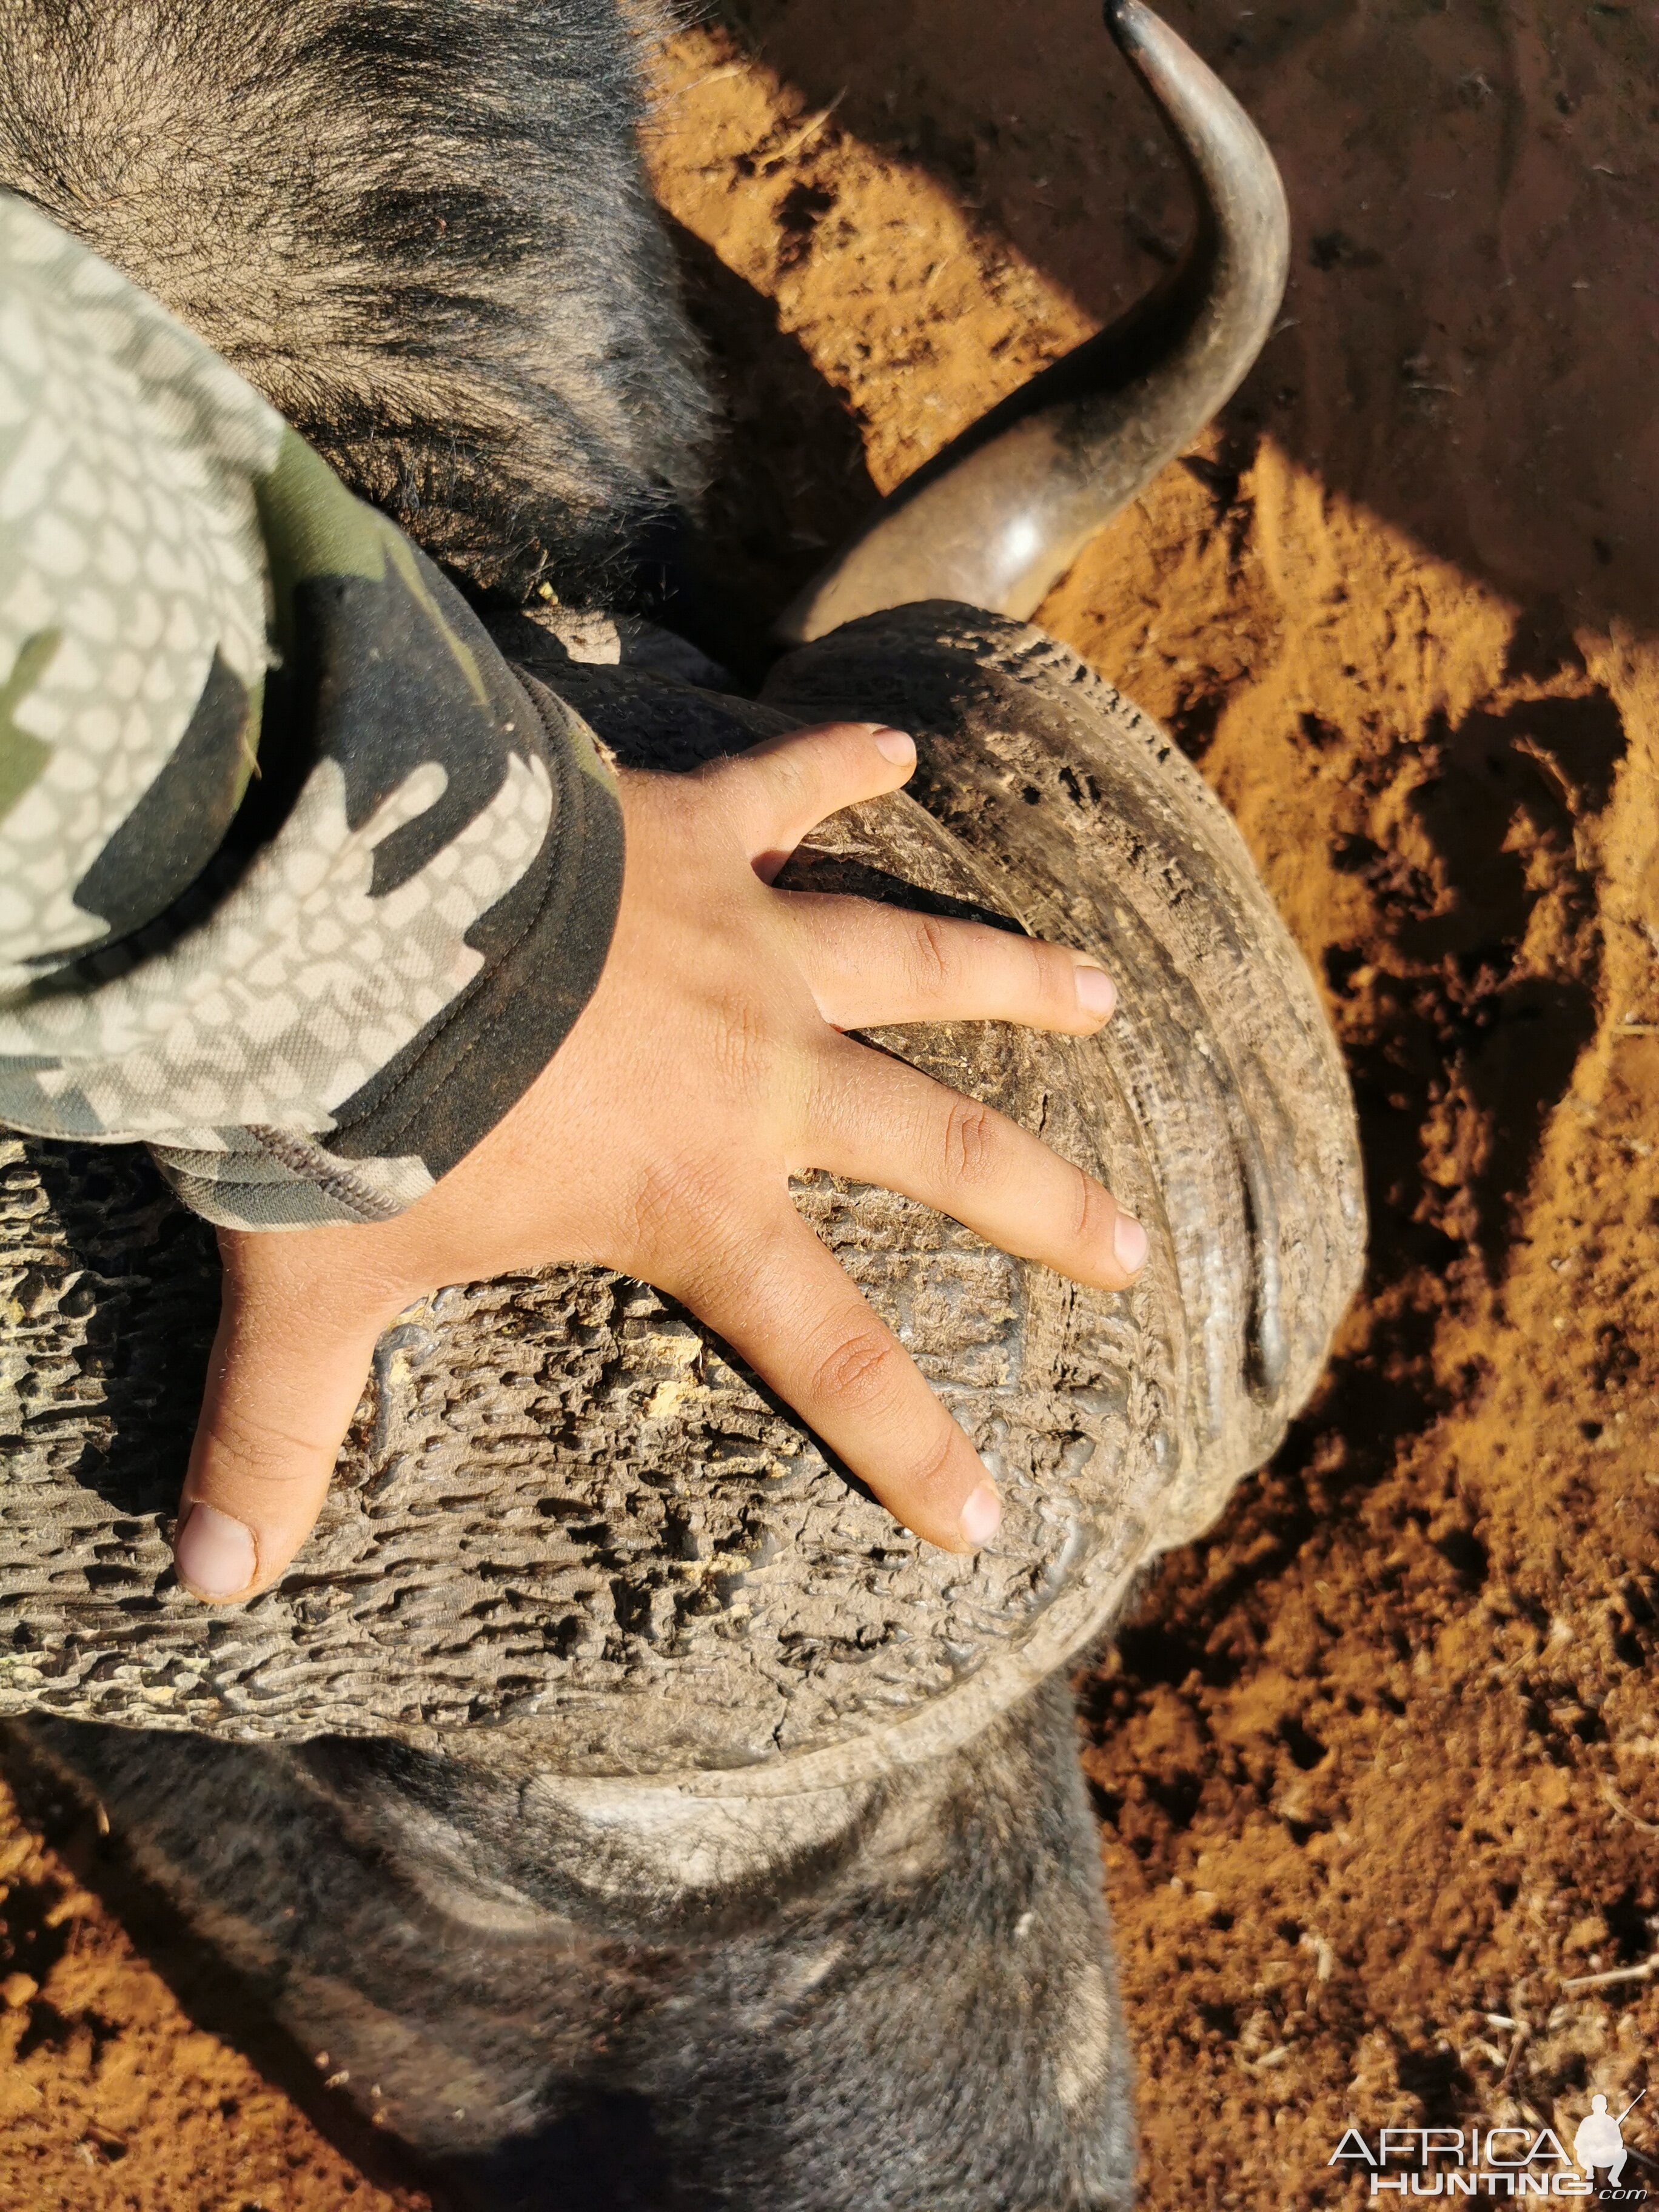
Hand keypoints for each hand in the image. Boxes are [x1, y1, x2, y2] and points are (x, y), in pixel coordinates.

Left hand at [172, 722, 1146, 1601]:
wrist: (347, 909)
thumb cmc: (351, 1103)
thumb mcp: (314, 1288)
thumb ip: (274, 1436)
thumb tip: (207, 1589)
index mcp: (692, 1195)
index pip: (832, 1355)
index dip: (913, 1446)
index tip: (989, 1521)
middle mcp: (758, 1074)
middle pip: (942, 1144)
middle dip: (1045, 1204)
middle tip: (1131, 1245)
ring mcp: (741, 941)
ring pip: (915, 959)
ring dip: (1014, 979)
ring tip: (1103, 992)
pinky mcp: (691, 830)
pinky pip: (789, 786)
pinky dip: (841, 763)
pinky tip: (897, 742)